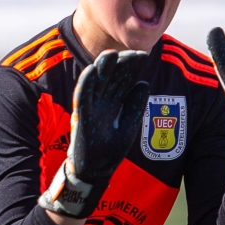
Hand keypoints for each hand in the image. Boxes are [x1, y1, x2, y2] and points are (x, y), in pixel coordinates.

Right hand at [38, 49, 149, 219]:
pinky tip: (93, 70)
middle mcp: (101, 102)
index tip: (143, 55)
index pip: (123, 81)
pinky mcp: (81, 115)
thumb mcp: (128, 125)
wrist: (95, 171)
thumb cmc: (110, 149)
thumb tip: (143, 82)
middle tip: (133, 53)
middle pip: (111, 78)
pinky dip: (87, 82)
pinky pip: (82, 96)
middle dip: (121, 65)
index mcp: (114, 103)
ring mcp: (90, 107)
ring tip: (111, 53)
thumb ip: (134, 105)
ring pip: (96, 83)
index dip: (132, 68)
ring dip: (102, 68)